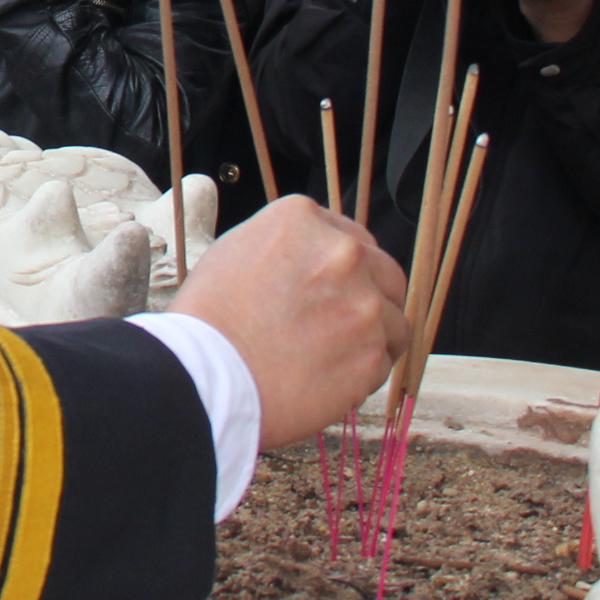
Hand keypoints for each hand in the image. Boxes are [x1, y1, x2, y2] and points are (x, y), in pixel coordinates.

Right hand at [169, 196, 409, 456]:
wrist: (205, 376)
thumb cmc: (207, 321)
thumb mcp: (235, 251)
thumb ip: (287, 246)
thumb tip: (312, 257)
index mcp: (302, 220)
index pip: (350, 237)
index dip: (343, 270)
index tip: (332, 291)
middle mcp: (342, 253)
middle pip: (384, 273)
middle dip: (369, 297)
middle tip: (341, 326)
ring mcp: (364, 304)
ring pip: (393, 319)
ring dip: (372, 337)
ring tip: (334, 358)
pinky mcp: (374, 353)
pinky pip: (384, 360)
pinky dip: (363, 372)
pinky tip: (329, 379)